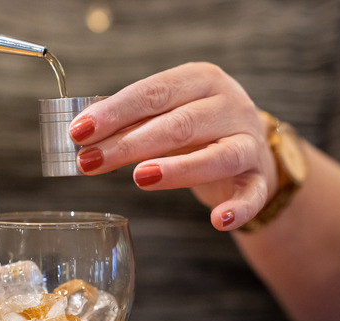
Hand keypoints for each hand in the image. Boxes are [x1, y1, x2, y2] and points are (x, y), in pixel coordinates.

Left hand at [69, 62, 277, 230]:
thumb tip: (82, 135)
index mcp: (201, 80)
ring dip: (177, 169)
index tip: (79, 132)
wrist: (249, 148)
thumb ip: (132, 121)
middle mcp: (230, 105)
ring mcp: (249, 141)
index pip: (153, 92)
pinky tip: (217, 222)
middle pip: (178, 124)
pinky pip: (251, 194)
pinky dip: (237, 209)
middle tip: (90, 162)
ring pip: (217, 156)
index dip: (114, 112)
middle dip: (129, 144)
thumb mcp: (166, 114)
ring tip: (139, 178)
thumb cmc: (195, 128)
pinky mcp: (260, 177)